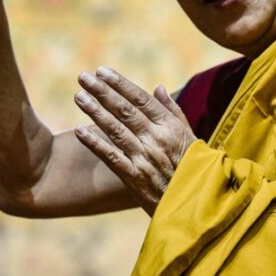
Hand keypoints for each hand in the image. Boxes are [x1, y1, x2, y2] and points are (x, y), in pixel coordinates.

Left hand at [73, 67, 196, 214]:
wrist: (196, 204)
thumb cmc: (194, 167)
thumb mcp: (189, 136)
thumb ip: (172, 111)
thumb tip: (157, 87)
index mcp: (169, 126)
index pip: (140, 99)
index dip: (120, 84)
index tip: (102, 71)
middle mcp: (156, 139)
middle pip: (125, 110)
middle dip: (103, 91)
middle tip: (83, 77)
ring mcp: (144, 159)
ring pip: (116, 130)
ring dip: (95, 112)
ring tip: (78, 96)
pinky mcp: (135, 178)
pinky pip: (112, 157)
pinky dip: (95, 144)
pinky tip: (80, 131)